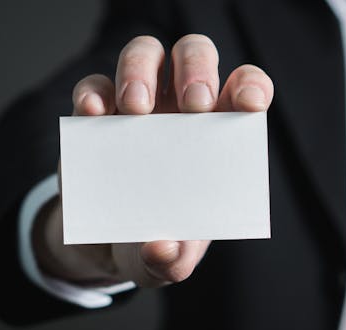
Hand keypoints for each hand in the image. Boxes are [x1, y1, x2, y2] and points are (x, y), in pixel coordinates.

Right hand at [32, 34, 273, 287]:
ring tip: (137, 110)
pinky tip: (94, 113)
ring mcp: (138, 104)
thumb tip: (163, 248)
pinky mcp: (96, 114)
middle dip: (197, 70)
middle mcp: (181, 108)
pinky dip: (93, 92)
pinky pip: (95, 85)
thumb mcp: (168, 261)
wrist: (109, 245)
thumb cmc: (157, 241)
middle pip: (195, 55)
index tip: (249, 105)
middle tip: (193, 106)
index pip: (245, 89)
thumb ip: (173, 260)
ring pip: (145, 53)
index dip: (252, 86)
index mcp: (219, 133)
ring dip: (141, 70)